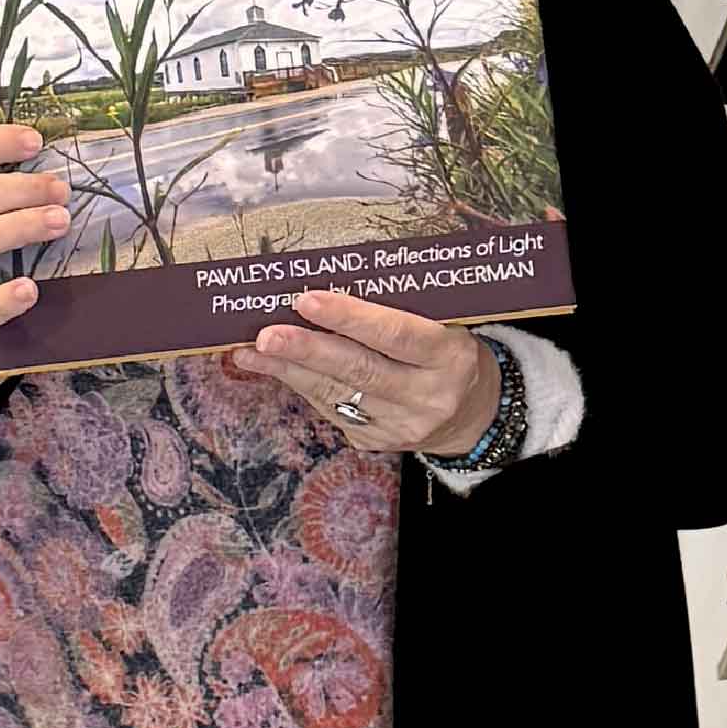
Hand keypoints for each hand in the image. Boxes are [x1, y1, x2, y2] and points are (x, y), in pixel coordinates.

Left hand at [231, 292, 500, 456]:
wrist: (474, 413)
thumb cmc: (450, 351)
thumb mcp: (444, 323)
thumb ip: (399, 309)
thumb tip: (330, 285)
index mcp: (450, 356)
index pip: (396, 334)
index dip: (351, 318)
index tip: (307, 300)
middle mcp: (427, 395)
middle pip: (359, 370)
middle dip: (307, 350)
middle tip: (267, 334)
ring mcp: (401, 425)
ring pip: (336, 394)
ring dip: (289, 370)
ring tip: (252, 350)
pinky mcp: (376, 442)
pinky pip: (331, 410)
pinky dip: (300, 385)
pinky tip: (272, 367)